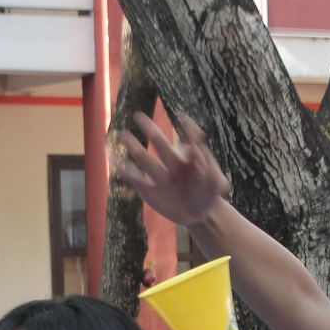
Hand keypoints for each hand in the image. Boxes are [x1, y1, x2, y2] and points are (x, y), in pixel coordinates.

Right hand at [111, 112, 230, 227]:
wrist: (200, 214)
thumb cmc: (210, 194)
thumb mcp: (218, 182)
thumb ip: (211, 166)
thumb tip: (201, 149)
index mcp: (188, 157)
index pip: (186, 139)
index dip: (186, 129)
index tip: (183, 118)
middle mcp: (172, 162)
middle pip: (160, 143)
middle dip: (150, 130)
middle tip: (139, 116)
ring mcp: (159, 175)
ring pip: (144, 158)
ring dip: (133, 147)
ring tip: (122, 135)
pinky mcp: (148, 190)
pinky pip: (133, 177)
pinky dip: (122, 168)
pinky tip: (111, 157)